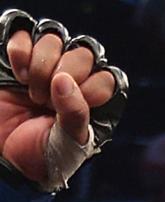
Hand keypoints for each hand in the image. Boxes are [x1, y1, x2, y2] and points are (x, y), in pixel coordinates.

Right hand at [0, 10, 126, 189]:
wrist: (6, 158)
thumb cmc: (44, 156)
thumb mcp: (67, 142)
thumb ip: (74, 113)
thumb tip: (64, 79)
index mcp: (93, 103)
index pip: (107, 76)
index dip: (92, 87)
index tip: (75, 106)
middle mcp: (74, 82)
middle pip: (83, 53)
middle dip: (64, 74)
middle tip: (47, 102)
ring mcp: (47, 68)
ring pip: (54, 39)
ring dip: (41, 65)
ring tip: (33, 94)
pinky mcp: (20, 60)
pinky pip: (23, 34)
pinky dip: (20, 52)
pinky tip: (19, 74)